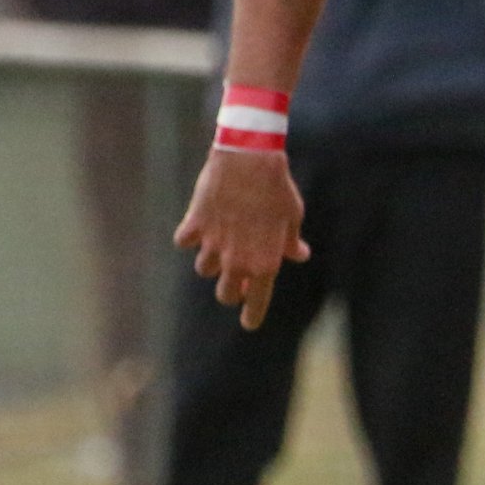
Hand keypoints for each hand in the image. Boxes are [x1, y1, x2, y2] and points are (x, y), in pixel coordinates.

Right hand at [174, 149, 310, 330]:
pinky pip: (184, 241)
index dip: (252, 315)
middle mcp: (237, 260)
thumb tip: (299, 255)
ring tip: (219, 246)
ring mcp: (212, 244)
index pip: (256, 302)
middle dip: (230, 291)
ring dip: (211, 262)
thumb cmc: (277, 188)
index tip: (249, 323)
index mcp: (264, 264)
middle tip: (234, 281)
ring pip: (204, 269)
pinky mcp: (194, 225)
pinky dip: (189, 236)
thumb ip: (291, 242)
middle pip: (225, 294)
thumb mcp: (293, 217)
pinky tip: (197, 226)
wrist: (249, 160)